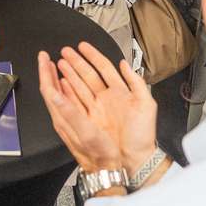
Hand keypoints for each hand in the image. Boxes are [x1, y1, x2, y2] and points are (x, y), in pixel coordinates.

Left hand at [37, 50, 121, 172]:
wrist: (106, 169)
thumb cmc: (99, 153)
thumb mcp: (85, 131)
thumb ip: (69, 111)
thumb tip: (53, 93)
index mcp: (62, 117)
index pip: (48, 90)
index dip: (44, 72)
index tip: (43, 58)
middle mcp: (62, 117)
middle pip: (50, 89)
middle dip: (47, 71)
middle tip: (46, 57)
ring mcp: (69, 119)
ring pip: (59, 93)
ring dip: (57, 77)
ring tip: (57, 64)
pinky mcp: (77, 121)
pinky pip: (68, 100)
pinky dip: (67, 88)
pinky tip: (69, 84)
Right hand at [59, 43, 159, 173]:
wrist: (136, 159)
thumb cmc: (142, 136)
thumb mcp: (146, 105)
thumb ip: (137, 82)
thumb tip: (126, 65)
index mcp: (119, 92)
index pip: (103, 68)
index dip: (93, 56)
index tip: (83, 46)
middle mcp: (105, 98)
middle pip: (87, 75)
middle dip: (75, 62)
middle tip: (65, 52)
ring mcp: (96, 109)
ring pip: (79, 87)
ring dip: (69, 74)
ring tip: (59, 64)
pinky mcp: (89, 120)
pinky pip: (75, 103)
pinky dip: (67, 93)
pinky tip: (61, 84)